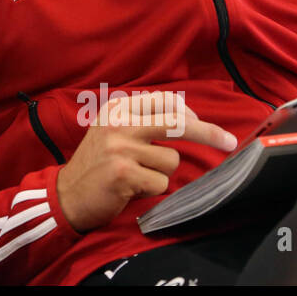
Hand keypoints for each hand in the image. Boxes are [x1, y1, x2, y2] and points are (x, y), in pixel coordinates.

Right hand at [55, 91, 237, 233]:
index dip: (191, 113)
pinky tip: (131, 189)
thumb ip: (142, 120)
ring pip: (171, 160)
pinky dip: (151, 190)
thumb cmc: (96, 164)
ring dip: (161, 173)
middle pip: (177, 123)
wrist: (67, 194)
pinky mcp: (124, 173)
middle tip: (229, 142)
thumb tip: (187, 117)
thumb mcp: (111, 130)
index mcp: (118, 108)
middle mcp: (119, 123)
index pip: (165, 101)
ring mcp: (121, 147)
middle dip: (209, 132)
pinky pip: (161, 183)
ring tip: (137, 176)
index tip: (207, 125)